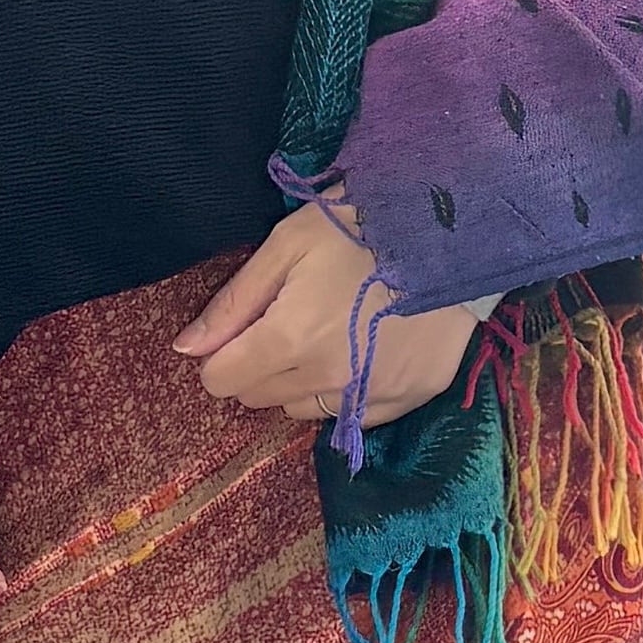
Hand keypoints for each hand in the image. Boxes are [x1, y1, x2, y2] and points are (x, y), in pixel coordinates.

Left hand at [176, 199, 480, 427]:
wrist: (455, 232)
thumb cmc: (364, 227)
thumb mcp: (288, 245)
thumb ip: (234, 301)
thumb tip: (187, 347)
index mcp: (289, 340)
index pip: (222, 380)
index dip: (222, 354)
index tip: (243, 330)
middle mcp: (325, 381)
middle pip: (259, 397)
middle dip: (261, 364)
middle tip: (291, 320)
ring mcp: (370, 397)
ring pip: (302, 409)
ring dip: (302, 380)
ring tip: (331, 332)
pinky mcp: (408, 399)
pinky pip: (353, 414)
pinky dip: (348, 389)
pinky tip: (367, 348)